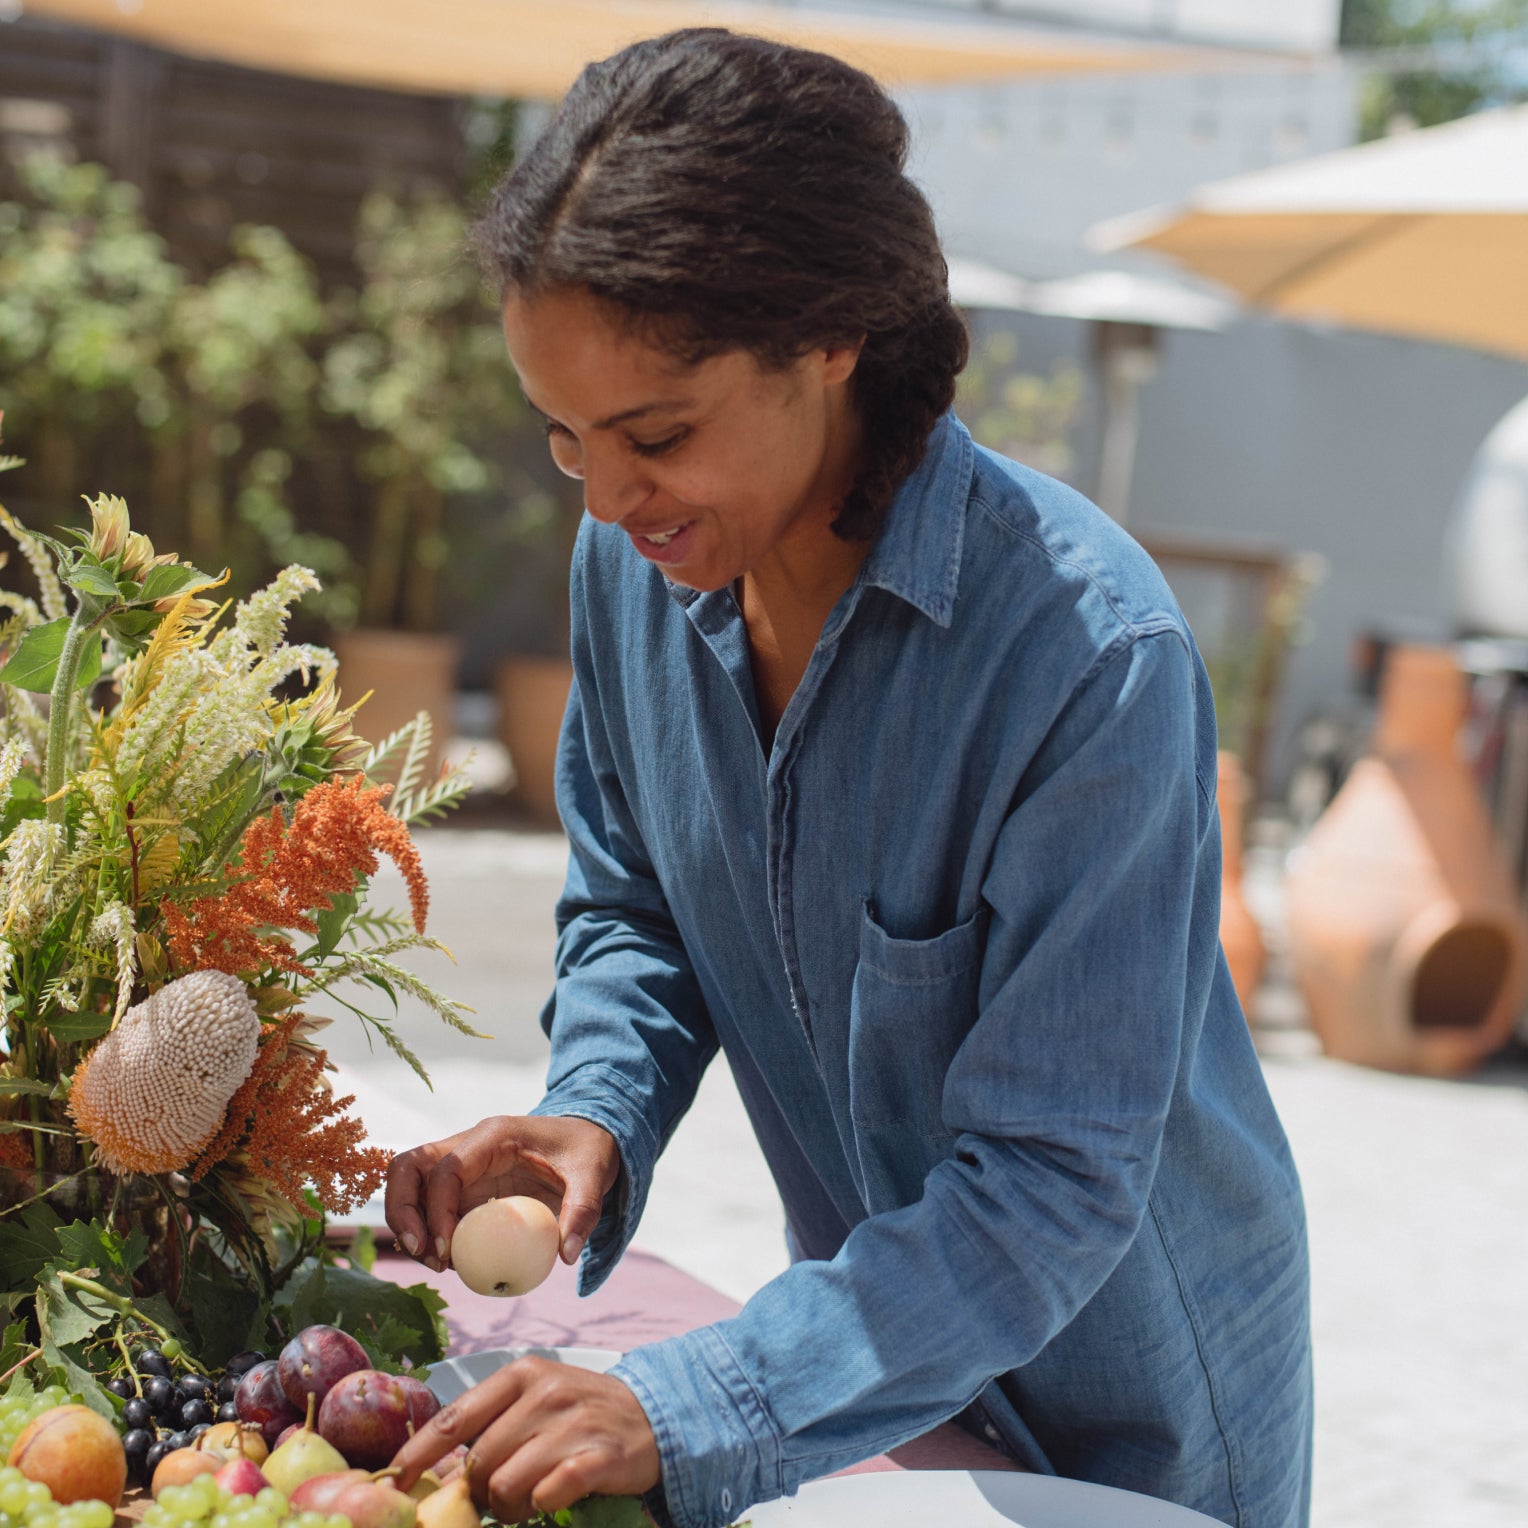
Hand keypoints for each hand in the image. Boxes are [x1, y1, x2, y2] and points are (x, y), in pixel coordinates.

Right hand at [384, 1114, 620, 1271]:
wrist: (588, 1139)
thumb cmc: (588, 1150)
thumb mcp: (594, 1174)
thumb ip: (583, 1210)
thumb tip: (566, 1255)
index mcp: (494, 1135)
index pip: (446, 1167)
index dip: (437, 1209)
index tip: (447, 1250)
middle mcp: (469, 1145)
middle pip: (408, 1167)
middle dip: (403, 1212)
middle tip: (425, 1255)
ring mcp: (462, 1164)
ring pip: (410, 1184)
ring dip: (409, 1224)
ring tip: (437, 1264)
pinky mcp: (465, 1184)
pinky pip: (429, 1204)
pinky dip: (427, 1231)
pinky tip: (449, 1261)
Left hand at [390, 1357, 660, 1520]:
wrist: (654, 1416)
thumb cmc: (581, 1413)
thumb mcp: (536, 1399)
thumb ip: (493, 1422)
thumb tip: (435, 1465)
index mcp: (522, 1375)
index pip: (455, 1417)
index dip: (417, 1454)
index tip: (393, 1482)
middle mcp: (546, 1392)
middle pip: (481, 1461)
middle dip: (482, 1491)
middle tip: (501, 1497)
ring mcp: (574, 1423)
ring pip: (509, 1484)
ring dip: (510, 1506)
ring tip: (527, 1500)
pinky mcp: (599, 1455)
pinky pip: (548, 1494)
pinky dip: (543, 1504)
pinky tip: (554, 1495)